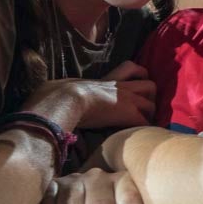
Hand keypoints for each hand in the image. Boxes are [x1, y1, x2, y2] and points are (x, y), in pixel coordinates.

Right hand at [26, 61, 155, 131]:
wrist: (65, 99)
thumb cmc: (60, 95)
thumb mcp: (68, 88)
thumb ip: (68, 90)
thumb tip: (49, 96)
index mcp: (109, 79)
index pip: (133, 68)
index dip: (138, 77)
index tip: (136, 89)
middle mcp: (122, 87)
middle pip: (150, 84)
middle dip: (150, 98)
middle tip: (142, 110)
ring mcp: (127, 99)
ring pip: (152, 103)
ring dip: (149, 114)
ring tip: (140, 125)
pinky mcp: (128, 113)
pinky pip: (145, 122)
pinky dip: (143, 129)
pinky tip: (136, 136)